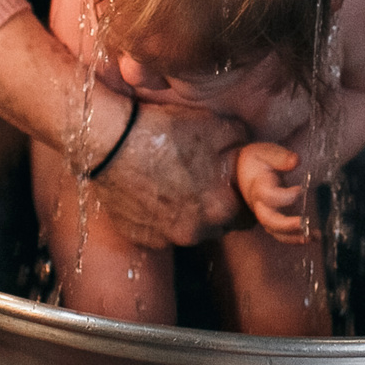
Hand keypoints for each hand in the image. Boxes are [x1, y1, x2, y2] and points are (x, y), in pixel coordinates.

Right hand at [86, 96, 248, 248]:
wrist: (112, 142)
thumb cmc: (166, 132)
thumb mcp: (216, 126)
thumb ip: (243, 145)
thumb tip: (252, 153)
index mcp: (222, 208)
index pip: (248, 217)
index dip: (242, 201)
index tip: (232, 188)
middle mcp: (197, 232)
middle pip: (219, 227)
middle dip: (216, 209)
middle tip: (203, 183)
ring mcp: (166, 238)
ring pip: (190, 232)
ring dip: (188, 215)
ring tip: (174, 185)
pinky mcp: (141, 238)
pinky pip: (161, 233)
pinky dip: (160, 218)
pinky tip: (152, 193)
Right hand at [234, 142, 308, 242]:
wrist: (243, 171)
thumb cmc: (257, 160)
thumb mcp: (265, 151)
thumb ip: (280, 156)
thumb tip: (296, 161)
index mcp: (258, 186)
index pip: (268, 196)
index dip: (284, 196)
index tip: (300, 189)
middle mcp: (260, 204)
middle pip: (268, 221)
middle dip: (287, 225)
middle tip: (304, 224)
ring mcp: (265, 215)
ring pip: (276, 232)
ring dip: (294, 237)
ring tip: (313, 236)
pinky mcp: (273, 220)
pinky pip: (282, 235)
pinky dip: (296, 239)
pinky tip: (314, 237)